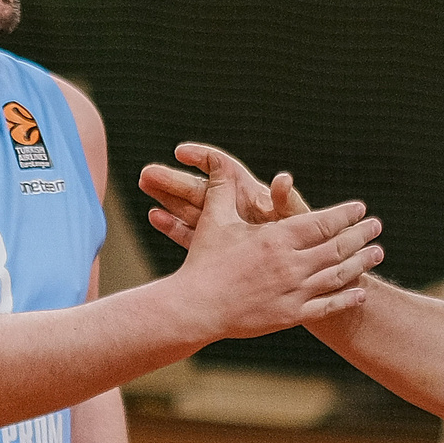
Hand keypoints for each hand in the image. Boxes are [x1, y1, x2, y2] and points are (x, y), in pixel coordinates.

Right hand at [141, 144, 310, 248]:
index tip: (181, 152)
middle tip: (147, 173)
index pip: (226, 169)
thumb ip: (284, 201)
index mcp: (254, 198)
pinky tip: (154, 216)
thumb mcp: (288, 225)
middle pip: (202, 189)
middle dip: (175, 179)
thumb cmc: (299, 249)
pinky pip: (193, 236)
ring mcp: (226, 234)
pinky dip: (174, 226)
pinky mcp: (220, 254)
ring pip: (192, 210)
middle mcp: (237, 213)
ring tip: (144, 183)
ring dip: (169, 197)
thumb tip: (284, 180)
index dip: (204, 159)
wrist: (293, 290)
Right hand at [168, 153, 380, 337]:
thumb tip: (219, 158)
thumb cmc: (203, 261)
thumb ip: (222, 187)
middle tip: (376, 227)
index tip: (359, 208)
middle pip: (337, 247)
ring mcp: (293, 292)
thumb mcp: (215, 219)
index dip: (345, 214)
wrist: (195, 308)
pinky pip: (327, 307)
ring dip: (361, 263)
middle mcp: (291, 265)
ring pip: (338, 275)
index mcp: (277, 239)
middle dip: (360, 235)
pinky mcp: (290, 316)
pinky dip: (347, 298)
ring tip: (377, 253)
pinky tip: (360, 292)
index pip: (322, 222)